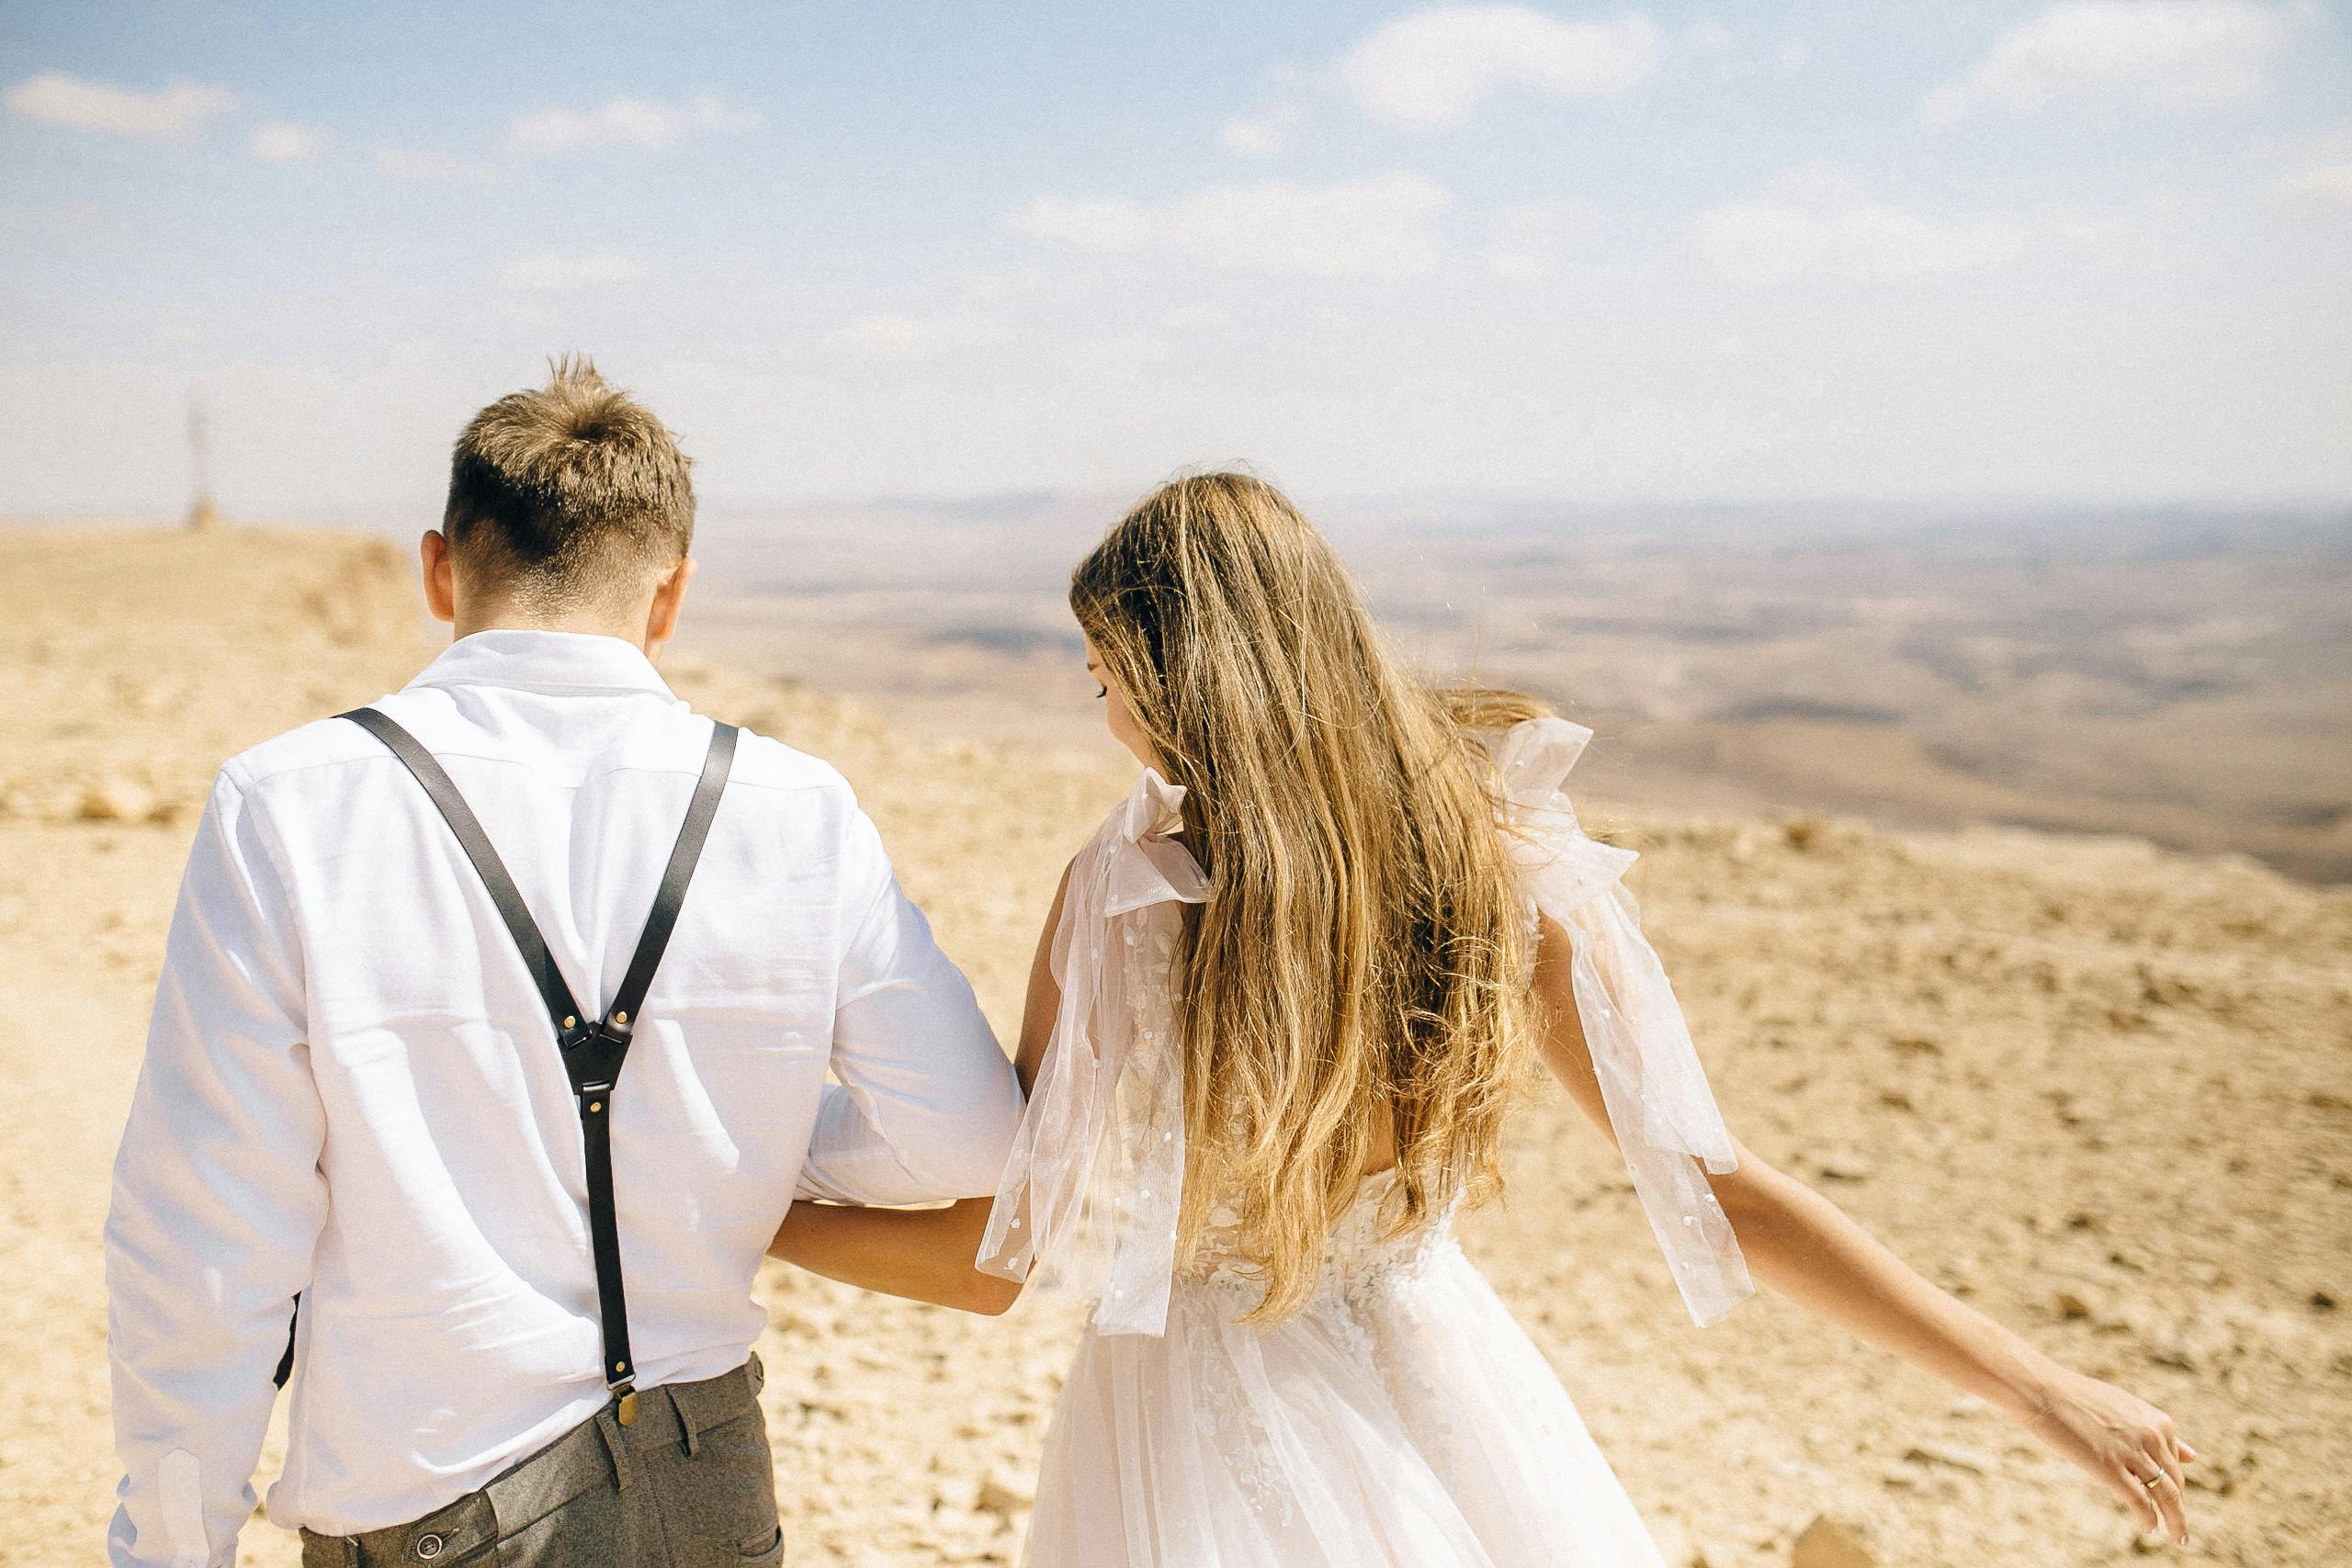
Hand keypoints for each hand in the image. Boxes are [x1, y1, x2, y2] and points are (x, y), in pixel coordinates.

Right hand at [2016, 1364, 2194, 1544]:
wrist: (2042, 1390)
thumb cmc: (2078, 1398)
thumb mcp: (2126, 1410)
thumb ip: (2159, 1434)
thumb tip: (2193, 1457)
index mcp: (2157, 1421)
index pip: (2176, 1464)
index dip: (2175, 1486)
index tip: (2171, 1501)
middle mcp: (2151, 1436)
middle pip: (2175, 1483)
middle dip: (2178, 1508)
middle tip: (2178, 1528)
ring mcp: (2131, 1452)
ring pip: (2165, 1496)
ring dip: (2175, 1521)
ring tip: (2177, 1537)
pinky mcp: (2109, 1467)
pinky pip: (2140, 1501)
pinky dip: (2148, 1518)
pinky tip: (2149, 1528)